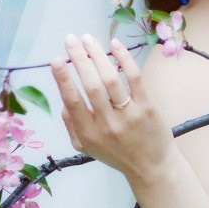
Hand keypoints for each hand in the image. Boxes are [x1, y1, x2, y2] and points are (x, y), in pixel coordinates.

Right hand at [50, 34, 173, 181]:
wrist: (151, 168)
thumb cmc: (116, 154)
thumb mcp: (86, 147)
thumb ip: (71, 125)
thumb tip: (63, 99)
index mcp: (88, 133)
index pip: (72, 101)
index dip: (63, 79)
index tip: (57, 59)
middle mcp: (107, 124)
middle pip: (91, 85)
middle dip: (79, 59)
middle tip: (71, 40)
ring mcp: (129, 115)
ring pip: (110, 79)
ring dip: (97, 55)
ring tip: (88, 39)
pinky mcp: (147, 107)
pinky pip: (134, 78)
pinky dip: (124, 58)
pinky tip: (114, 44)